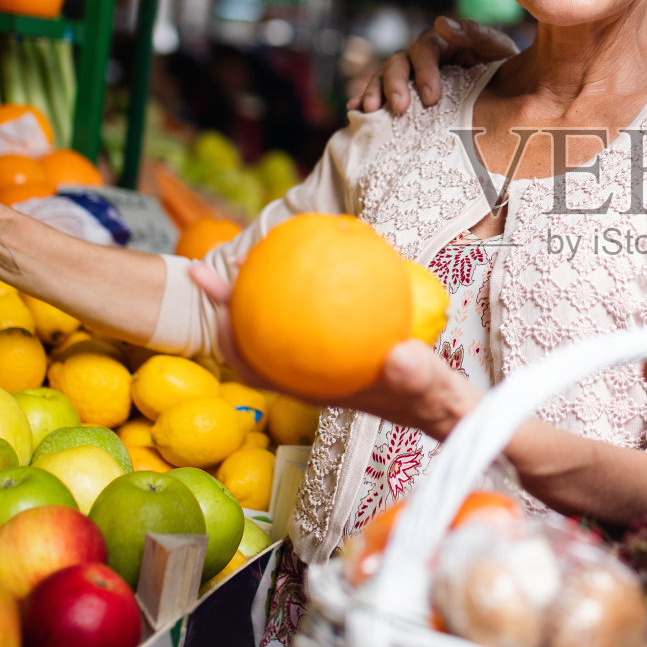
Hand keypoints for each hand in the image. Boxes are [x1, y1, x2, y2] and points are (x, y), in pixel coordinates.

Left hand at [188, 261, 480, 435]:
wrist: (442, 398)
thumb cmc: (429, 396)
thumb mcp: (428, 386)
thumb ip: (415, 375)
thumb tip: (399, 358)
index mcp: (314, 387)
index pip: (257, 370)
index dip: (228, 344)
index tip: (212, 314)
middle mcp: (307, 369)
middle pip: (252, 337)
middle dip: (224, 306)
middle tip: (204, 268)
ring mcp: (319, 352)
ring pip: (274, 318)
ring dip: (255, 288)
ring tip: (247, 250)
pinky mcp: (338, 335)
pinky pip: (311, 304)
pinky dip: (305, 280)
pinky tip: (313, 249)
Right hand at [350, 15, 516, 114]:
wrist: (511, 90)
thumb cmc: (504, 66)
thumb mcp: (496, 46)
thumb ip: (474, 32)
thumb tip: (441, 22)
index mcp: (442, 42)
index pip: (423, 50)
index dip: (423, 72)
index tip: (431, 98)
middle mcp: (422, 58)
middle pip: (397, 62)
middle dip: (394, 84)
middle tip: (400, 108)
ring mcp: (411, 76)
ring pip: (384, 77)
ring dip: (374, 92)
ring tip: (370, 111)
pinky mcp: (407, 95)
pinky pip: (381, 95)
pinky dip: (365, 100)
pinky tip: (355, 112)